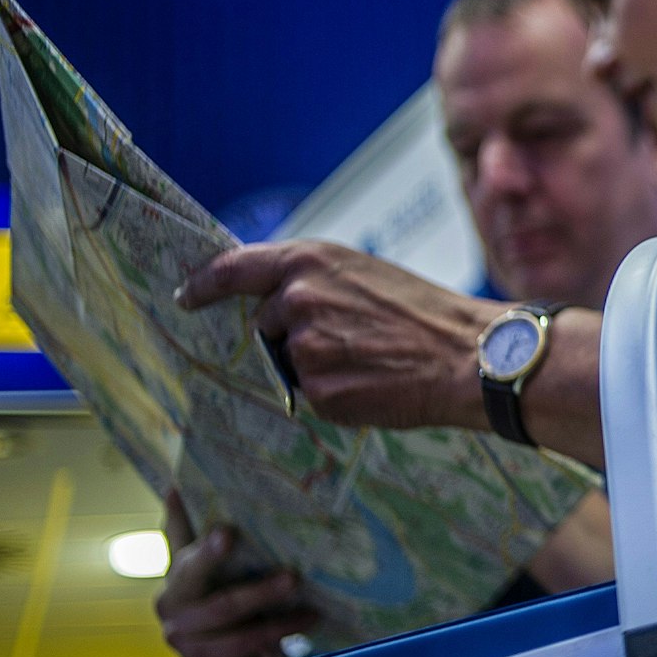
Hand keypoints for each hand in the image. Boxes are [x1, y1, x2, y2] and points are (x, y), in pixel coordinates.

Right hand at [154, 491, 318, 656]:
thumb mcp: (222, 582)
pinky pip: (246, 639)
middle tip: (230, 532)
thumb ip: (213, 547)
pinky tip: (308, 616)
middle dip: (209, 552)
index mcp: (177, 576)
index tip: (179, 490)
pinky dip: (281, 626)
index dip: (176, 516)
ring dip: (263, 594)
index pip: (174, 539)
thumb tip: (195, 491)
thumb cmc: (233, 621)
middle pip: (191, 571)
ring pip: (225, 607)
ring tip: (296, 581)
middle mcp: (170, 602)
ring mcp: (183, 635)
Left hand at [177, 240, 501, 428]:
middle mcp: (297, 299)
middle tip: (349, 341)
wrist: (468, 356)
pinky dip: (336, 394)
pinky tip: (373, 383)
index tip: (188, 297)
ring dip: (318, 366)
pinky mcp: (317, 390)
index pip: (232, 269)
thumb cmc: (425, 313)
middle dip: (294, 335)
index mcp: (310, 261)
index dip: (204, 285)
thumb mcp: (366, 273)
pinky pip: (311, 395)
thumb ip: (315, 281)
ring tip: (371, 361)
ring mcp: (304, 347)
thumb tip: (278, 303)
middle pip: (266, 324)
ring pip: (289, 362)